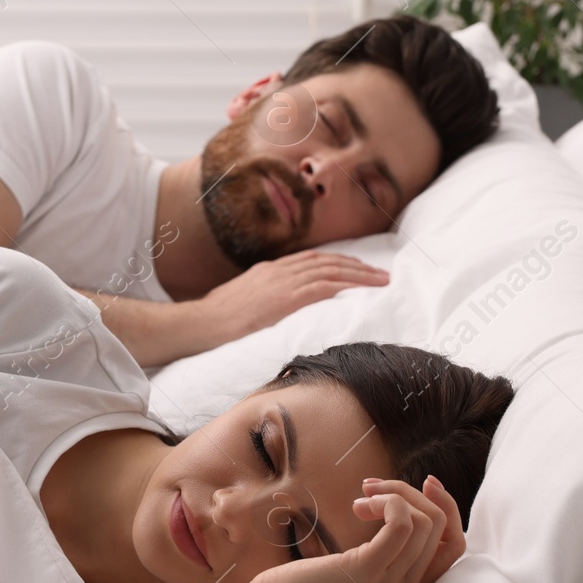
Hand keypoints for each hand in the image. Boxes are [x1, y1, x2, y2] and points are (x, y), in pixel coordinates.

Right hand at [192, 251, 388, 348]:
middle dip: (356, 266)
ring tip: (380, 280)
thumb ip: (264, 300)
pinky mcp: (284, 299)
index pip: (311, 259)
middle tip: (380, 273)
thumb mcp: (243, 302)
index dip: (338, 262)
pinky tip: (360, 289)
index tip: (357, 268)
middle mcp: (278, 271)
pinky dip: (344, 285)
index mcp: (269, 270)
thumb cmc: (216, 320)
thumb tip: (278, 309)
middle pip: (326, 261)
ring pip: (330, 271)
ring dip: (359, 274)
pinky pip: (322, 287)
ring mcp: (281, 283)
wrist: (201, 323)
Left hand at [244, 476, 463, 582]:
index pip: (455, 546)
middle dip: (412, 494)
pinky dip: (388, 502)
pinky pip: (403, 524)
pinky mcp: (369, 572)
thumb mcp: (352, 569)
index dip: (447, 508)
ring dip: (396, 494)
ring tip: (361, 499)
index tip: (425, 483)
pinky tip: (359, 505)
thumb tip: (392, 508)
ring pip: (426, 522)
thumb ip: (379, 552)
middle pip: (442, 527)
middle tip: (370, 488)